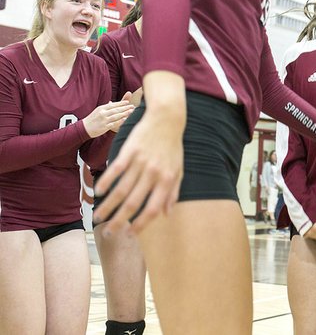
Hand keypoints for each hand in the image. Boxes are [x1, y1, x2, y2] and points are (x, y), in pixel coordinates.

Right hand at [83, 99, 134, 137]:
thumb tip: (112, 102)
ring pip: (116, 116)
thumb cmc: (92, 119)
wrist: (84, 128)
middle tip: (133, 106)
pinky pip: (114, 123)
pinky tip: (125, 119)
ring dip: (125, 113)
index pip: (113, 105)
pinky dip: (120, 121)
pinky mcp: (104, 127)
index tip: (128, 102)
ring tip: (131, 111)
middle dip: (125, 108)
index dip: (121, 103)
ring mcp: (104, 120)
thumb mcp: (98, 110)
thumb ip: (106, 107)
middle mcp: (103, 113)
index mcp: (102, 108)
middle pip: (116, 110)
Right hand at [94, 72, 186, 233]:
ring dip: (108, 206)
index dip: (142, 224)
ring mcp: (141, 162)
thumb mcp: (178, 170)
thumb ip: (172, 192)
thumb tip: (167, 214)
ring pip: (121, 189)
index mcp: (166, 180)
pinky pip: (115, 170)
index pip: (153, 209)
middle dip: (119, 221)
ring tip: (98, 217)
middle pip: (133, 203)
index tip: (131, 234)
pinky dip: (105, 182)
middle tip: (108, 233)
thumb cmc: (173, 148)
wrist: (167, 120)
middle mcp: (153, 173)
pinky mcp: (129, 151)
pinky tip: (98, 192)